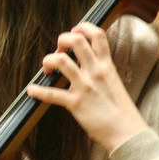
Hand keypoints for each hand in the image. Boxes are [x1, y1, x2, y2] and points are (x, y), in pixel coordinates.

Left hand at [27, 22, 147, 151]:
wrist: (127, 132)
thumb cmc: (121, 110)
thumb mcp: (114, 83)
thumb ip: (101, 71)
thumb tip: (88, 66)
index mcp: (107, 66)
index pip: (97, 35)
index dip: (83, 27)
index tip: (74, 31)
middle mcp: (95, 71)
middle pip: (76, 40)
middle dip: (62, 39)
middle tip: (59, 50)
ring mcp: (85, 86)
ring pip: (61, 60)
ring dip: (48, 60)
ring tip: (47, 69)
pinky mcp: (75, 103)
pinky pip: (52, 94)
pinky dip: (38, 91)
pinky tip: (31, 91)